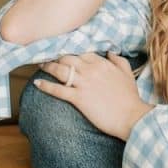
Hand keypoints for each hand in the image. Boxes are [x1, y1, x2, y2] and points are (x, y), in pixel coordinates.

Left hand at [33, 53, 152, 140]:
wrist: (130, 116)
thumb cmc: (130, 96)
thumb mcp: (127, 73)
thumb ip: (118, 60)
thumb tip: (109, 51)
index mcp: (102, 63)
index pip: (82, 53)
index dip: (72, 51)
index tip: (64, 52)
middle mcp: (90, 70)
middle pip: (68, 58)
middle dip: (56, 56)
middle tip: (47, 56)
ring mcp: (83, 83)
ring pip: (60, 71)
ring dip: (48, 67)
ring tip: (40, 65)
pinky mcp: (78, 98)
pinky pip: (58, 90)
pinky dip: (46, 86)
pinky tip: (37, 83)